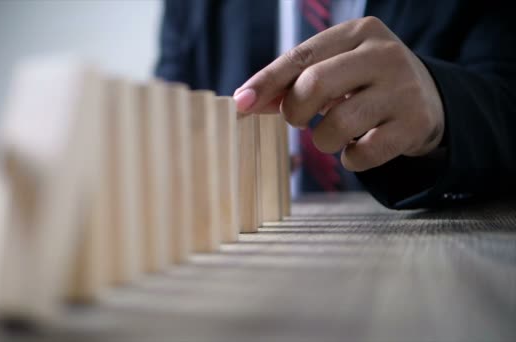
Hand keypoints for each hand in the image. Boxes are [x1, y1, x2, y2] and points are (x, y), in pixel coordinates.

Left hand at [233, 17, 444, 171]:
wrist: (431, 100)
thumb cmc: (367, 83)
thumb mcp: (336, 69)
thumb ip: (294, 80)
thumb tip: (247, 101)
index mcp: (358, 32)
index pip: (301, 56)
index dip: (267, 81)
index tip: (242, 103)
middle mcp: (384, 55)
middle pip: (314, 85)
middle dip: (295, 111)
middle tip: (300, 120)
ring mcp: (403, 89)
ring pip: (336, 126)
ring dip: (322, 140)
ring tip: (333, 134)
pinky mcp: (416, 124)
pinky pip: (363, 154)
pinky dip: (350, 159)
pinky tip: (357, 148)